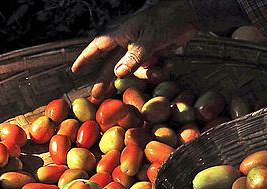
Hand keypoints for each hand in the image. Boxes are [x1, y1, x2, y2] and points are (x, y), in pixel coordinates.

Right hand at [70, 0, 200, 99]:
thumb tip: (118, 73)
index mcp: (121, 33)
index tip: (75, 70)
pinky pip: (148, 68)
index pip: (98, 47)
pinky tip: (169, 63)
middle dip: (106, 80)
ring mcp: (139, 48)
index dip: (86, 58)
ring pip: (134, 69)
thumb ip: (133, 58)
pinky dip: (159, 69)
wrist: (190, 15)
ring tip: (162, 68)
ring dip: (148, 72)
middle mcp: (127, 41)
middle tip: (96, 96)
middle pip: (111, 64)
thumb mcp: (150, 40)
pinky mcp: (152, 53)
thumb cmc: (167, 20)